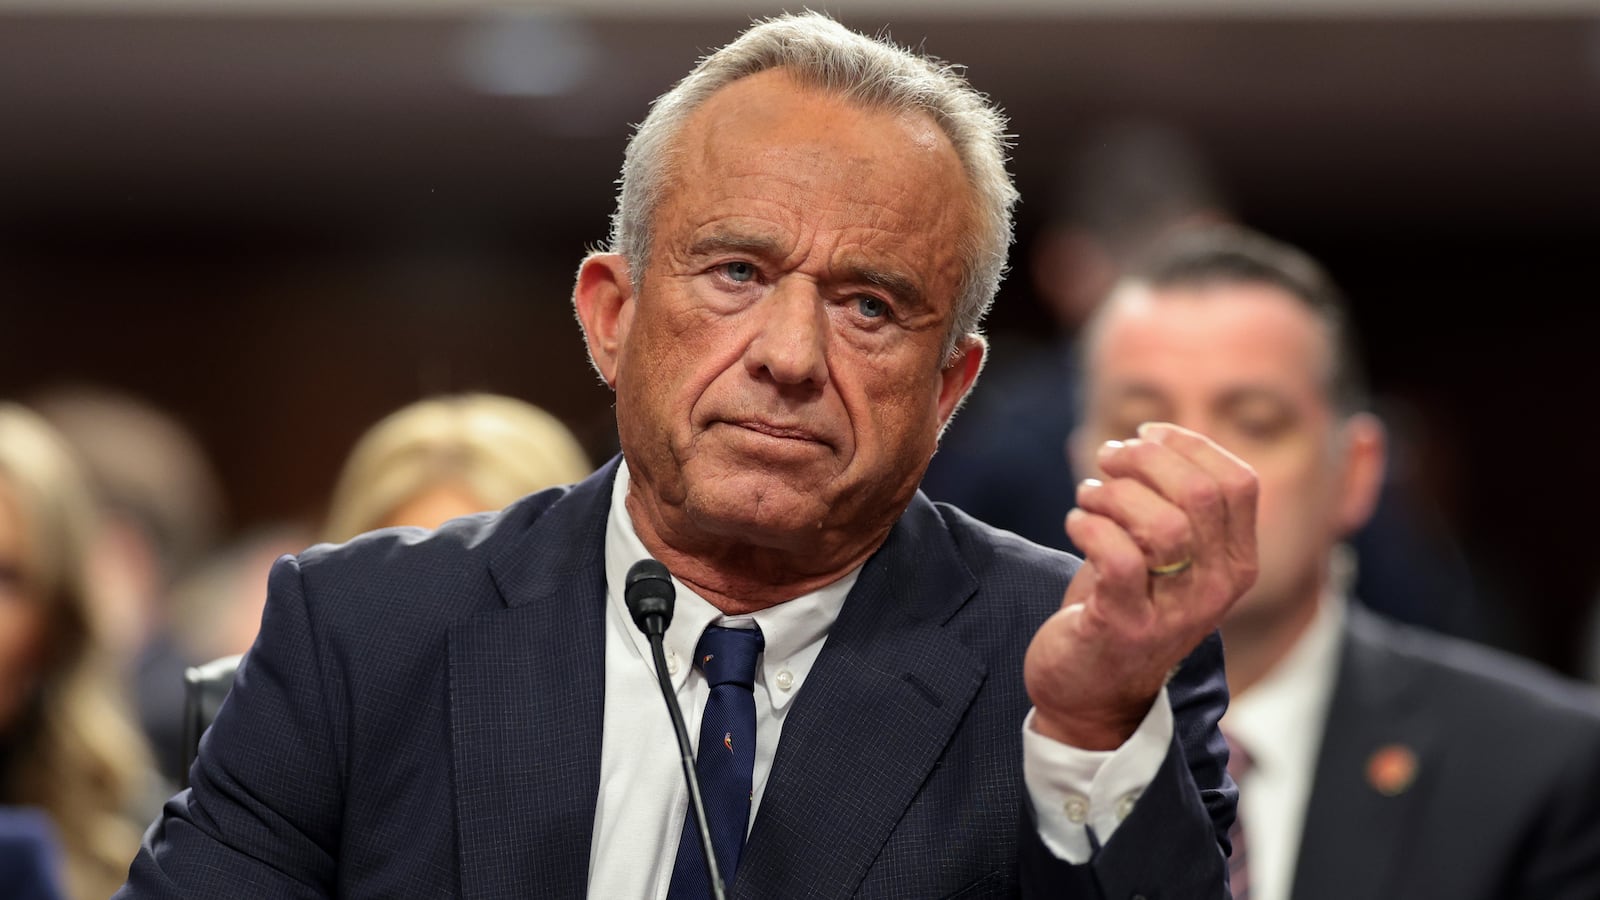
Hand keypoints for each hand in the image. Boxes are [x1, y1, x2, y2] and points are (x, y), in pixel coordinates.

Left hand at [1024, 422, 1257, 749]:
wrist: (1091, 690)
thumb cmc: (1124, 603)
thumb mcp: (1164, 553)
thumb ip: (1171, 501)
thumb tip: (1150, 437)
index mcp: (1237, 562)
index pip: (1239, 483)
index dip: (1189, 445)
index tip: (1145, 435)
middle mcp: (1217, 589)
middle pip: (1199, 495)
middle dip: (1145, 461)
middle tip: (1108, 461)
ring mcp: (1175, 612)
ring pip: (1163, 524)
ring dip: (1113, 494)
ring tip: (1089, 498)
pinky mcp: (1126, 627)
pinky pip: (1118, 558)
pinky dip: (1089, 526)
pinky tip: (1075, 524)